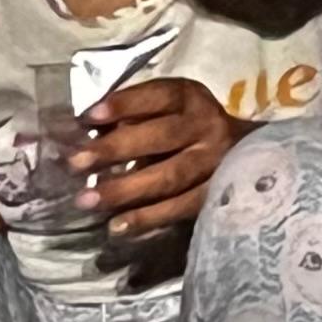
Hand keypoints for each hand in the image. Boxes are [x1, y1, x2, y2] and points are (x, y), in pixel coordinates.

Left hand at [80, 77, 246, 239]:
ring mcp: (216, 163)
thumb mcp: (167, 112)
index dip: (126, 104)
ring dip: (126, 189)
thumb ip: (132, 119)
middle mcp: (208, 127)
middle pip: (163, 136)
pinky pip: (180, 207)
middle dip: (117, 149)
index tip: (89, 116)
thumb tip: (83, 134)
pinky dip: (147, 217)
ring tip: (87, 201)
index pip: (160, 96)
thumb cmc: (187, 130)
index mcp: (192, 100)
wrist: (245, 154)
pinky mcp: (216, 195)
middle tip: (77, 163)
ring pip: (170, 176)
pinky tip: (116, 226)